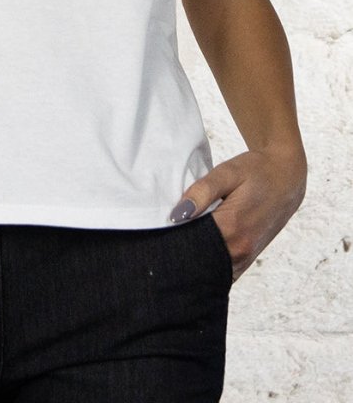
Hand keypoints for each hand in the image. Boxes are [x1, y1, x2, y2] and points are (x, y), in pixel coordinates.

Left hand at [170, 147, 306, 281]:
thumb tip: (176, 215)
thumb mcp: (227, 172)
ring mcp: (246, 258)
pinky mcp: (248, 260)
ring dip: (193, 262)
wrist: (286, 178)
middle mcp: (240, 250)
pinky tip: (195, 252)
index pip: (190, 245)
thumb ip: (201, 192)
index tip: (158, 236)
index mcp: (232, 228)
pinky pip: (222, 272)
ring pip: (210, 271)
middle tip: (162, 243)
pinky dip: (207, 266)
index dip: (172, 241)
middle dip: (180, 255)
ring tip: (176, 246)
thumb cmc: (256, 171)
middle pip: (199, 263)